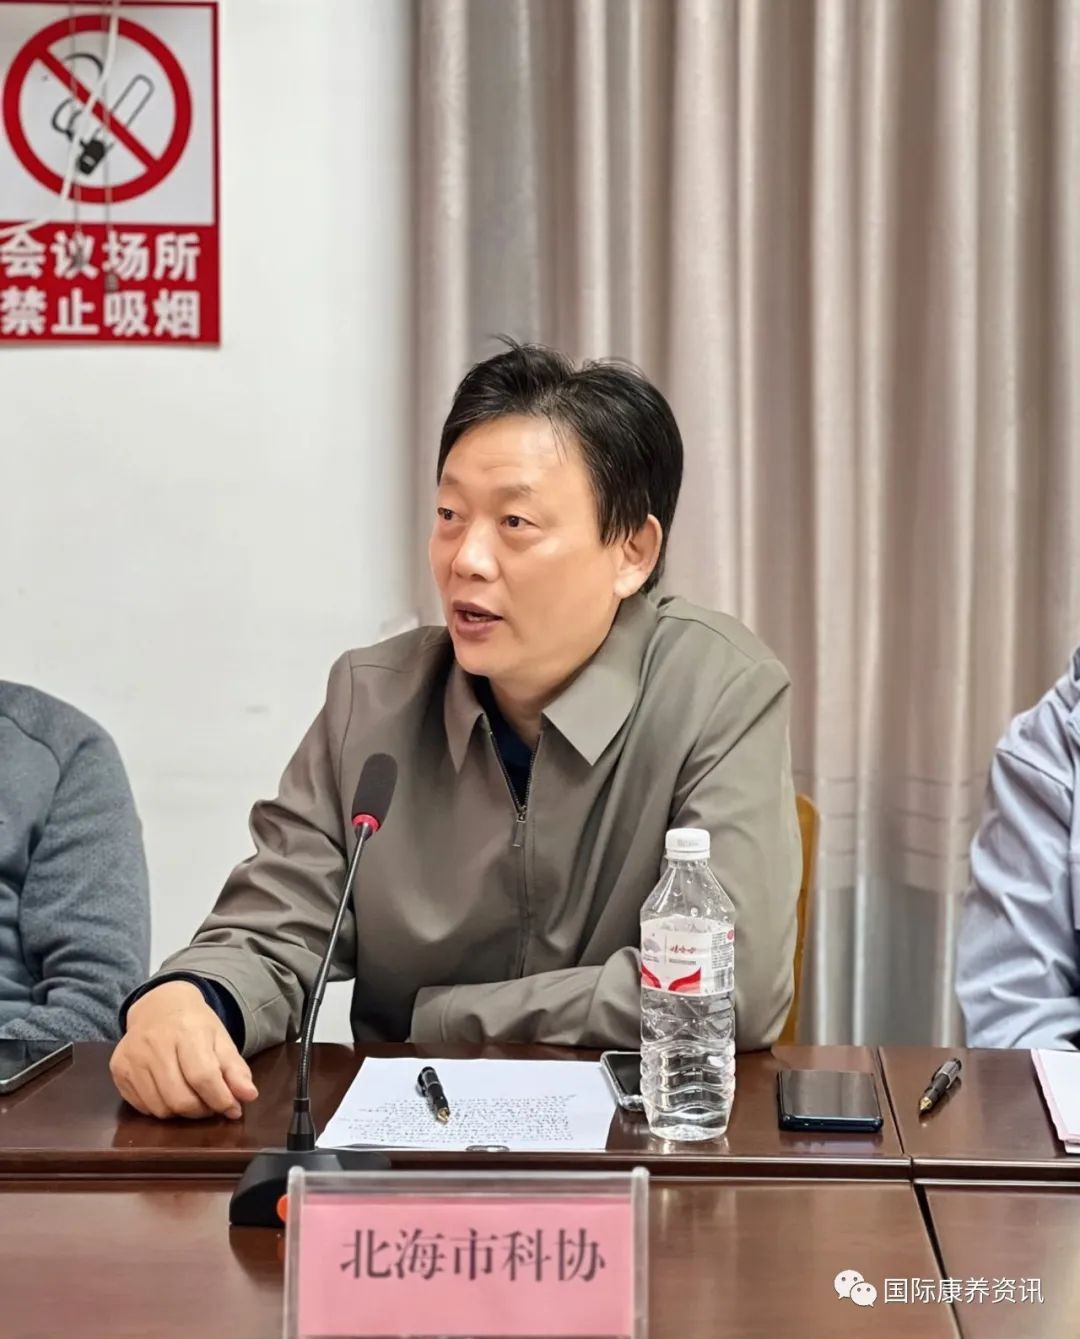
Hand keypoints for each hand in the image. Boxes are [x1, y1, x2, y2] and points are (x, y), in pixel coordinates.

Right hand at [109, 980, 258, 1119]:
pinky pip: (141, 1107)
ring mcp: (132, 1056)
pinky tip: (170, 1094)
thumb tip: (249, 1096)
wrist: (159, 1006)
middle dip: (202, 1110)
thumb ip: (236, 1069)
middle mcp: (154, 1043)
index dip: (220, 1099)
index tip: (233, 1110)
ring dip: (181, 1113)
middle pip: (179, 1098)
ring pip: (160, 1108)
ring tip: (193, 1099)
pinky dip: (161, 1108)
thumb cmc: (194, 1024)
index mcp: (186, 1030)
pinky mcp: (118, 1068)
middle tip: (211, 1106)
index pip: (203, 1076)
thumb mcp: (221, 1039)